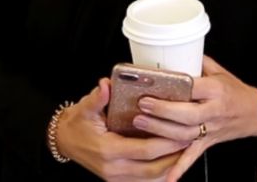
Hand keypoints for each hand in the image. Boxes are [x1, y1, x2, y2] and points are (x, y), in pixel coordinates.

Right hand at [54, 78, 187, 180]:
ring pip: (151, 178)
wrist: (65, 141)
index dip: (166, 143)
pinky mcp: (118, 181)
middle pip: (153, 168)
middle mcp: (113, 168)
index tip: (182, 132)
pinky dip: (160, 173)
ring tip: (186, 150)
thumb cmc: (78, 124)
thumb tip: (105, 85)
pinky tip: (172, 162)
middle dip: (175, 156)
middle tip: (191, 140)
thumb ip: (97, 98)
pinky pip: (144, 181)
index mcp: (107, 150)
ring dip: (171, 166)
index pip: (144, 150)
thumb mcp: (85, 108)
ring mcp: (116, 178)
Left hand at [130, 56, 256, 181]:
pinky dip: (179, 168)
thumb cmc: (235, 90)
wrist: (256, 113)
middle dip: (163, 111)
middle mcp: (214, 111)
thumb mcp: (219, 71)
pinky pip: (192, 156)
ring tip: (141, 123)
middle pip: (187, 114)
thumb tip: (173, 52)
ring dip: (162, 131)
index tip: (155, 83)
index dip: (174, 87)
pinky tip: (166, 177)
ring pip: (186, 134)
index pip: (194, 88)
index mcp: (216, 90)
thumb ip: (197, 62)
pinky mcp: (208, 143)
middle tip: (142, 105)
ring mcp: (211, 129)